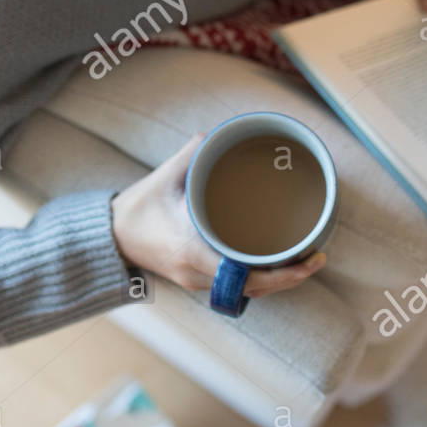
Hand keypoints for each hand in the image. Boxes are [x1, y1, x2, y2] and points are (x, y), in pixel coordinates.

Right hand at [110, 133, 326, 301]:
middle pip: (255, 289)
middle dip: (290, 278)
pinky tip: (276, 266)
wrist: (108, 238)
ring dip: (277, 282)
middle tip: (317, 257)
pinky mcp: (196, 281)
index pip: (248, 275)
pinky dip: (259, 281)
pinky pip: (235, 289)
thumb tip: (220, 133)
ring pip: (247, 293)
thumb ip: (194, 152)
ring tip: (305, 262)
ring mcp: (197, 282)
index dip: (283, 274)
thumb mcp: (164, 176)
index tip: (308, 260)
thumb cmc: (136, 208)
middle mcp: (198, 274)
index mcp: (194, 252)